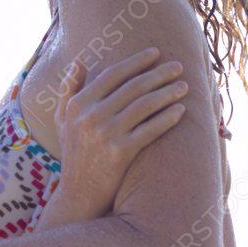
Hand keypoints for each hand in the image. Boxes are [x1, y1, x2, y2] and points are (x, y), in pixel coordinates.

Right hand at [54, 47, 187, 217]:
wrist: (79, 193)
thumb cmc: (74, 153)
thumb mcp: (63, 119)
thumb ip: (69, 89)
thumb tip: (78, 61)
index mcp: (77, 104)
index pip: (111, 75)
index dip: (135, 62)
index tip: (155, 53)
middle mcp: (90, 116)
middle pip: (131, 87)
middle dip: (158, 74)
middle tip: (178, 66)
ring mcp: (105, 134)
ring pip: (143, 105)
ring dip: (167, 93)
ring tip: (184, 86)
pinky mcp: (120, 153)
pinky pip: (149, 130)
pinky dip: (167, 118)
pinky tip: (180, 111)